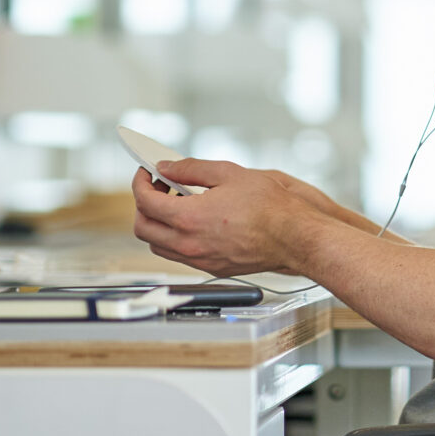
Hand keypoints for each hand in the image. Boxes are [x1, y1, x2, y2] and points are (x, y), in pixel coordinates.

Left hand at [130, 158, 338, 278]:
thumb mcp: (229, 173)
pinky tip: (194, 221)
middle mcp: (188, 244)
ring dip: (158, 224)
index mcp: (189, 218)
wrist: (294, 237)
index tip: (146, 173)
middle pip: (143, 228)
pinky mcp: (210, 268)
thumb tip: (168, 167)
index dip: (140, 183)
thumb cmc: (270, 207)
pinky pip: (179, 255)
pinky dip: (175, 238)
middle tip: (158, 188)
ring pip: (157, 246)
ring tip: (177, 205)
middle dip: (143, 205)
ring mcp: (199, 259)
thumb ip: (191, 169)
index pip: (145, 201)